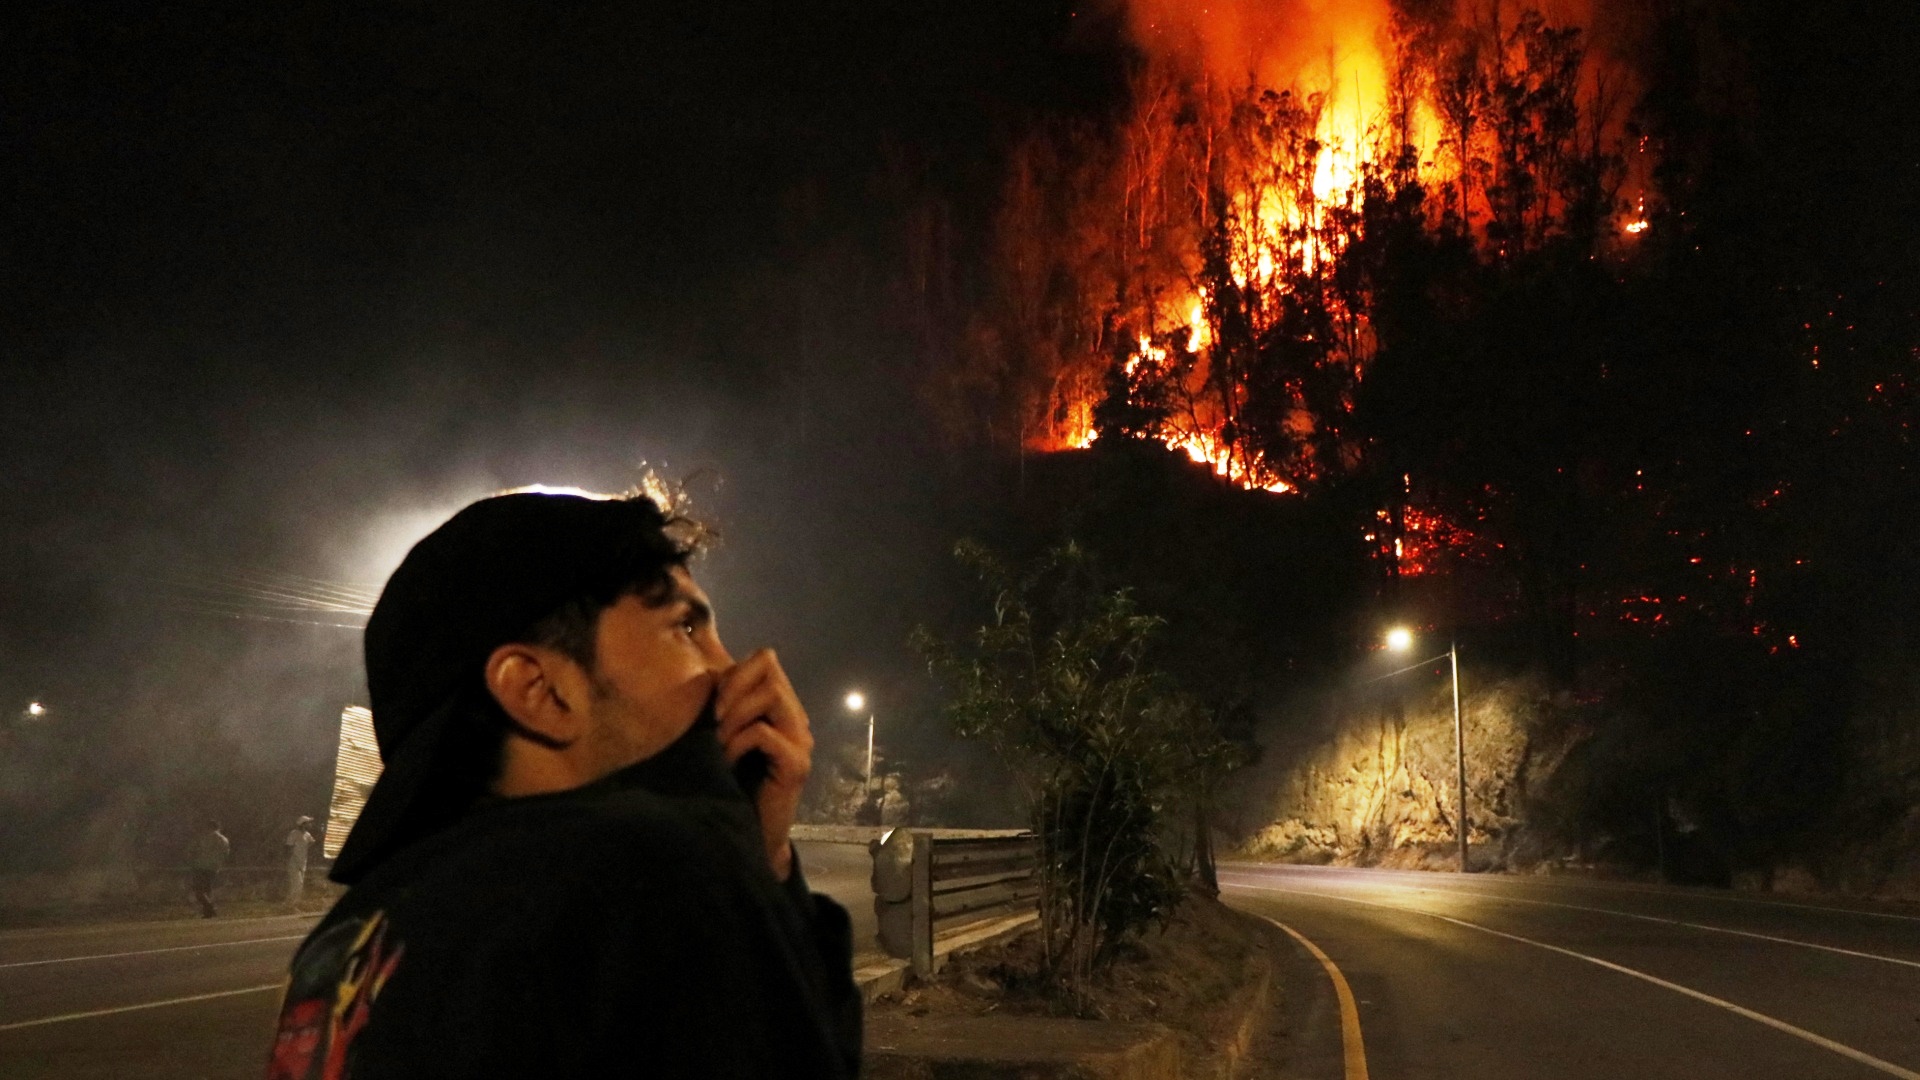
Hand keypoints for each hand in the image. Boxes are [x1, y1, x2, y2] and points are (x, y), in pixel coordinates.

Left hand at [714, 648, 812, 880]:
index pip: (766, 659)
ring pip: (770, 694)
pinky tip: (726, 762)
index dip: (735, 672)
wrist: (749, 835)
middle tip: (713, 722)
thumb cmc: (732, 784)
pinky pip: (763, 733)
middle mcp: (796, 719)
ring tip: (718, 741)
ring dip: (734, 714)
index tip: (712, 705)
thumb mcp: (724, 736)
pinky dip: (737, 742)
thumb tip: (707, 673)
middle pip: (769, 669)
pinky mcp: (796, 765)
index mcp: (781, 708)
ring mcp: (800, 741)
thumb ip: (724, 706)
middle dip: (733, 688)